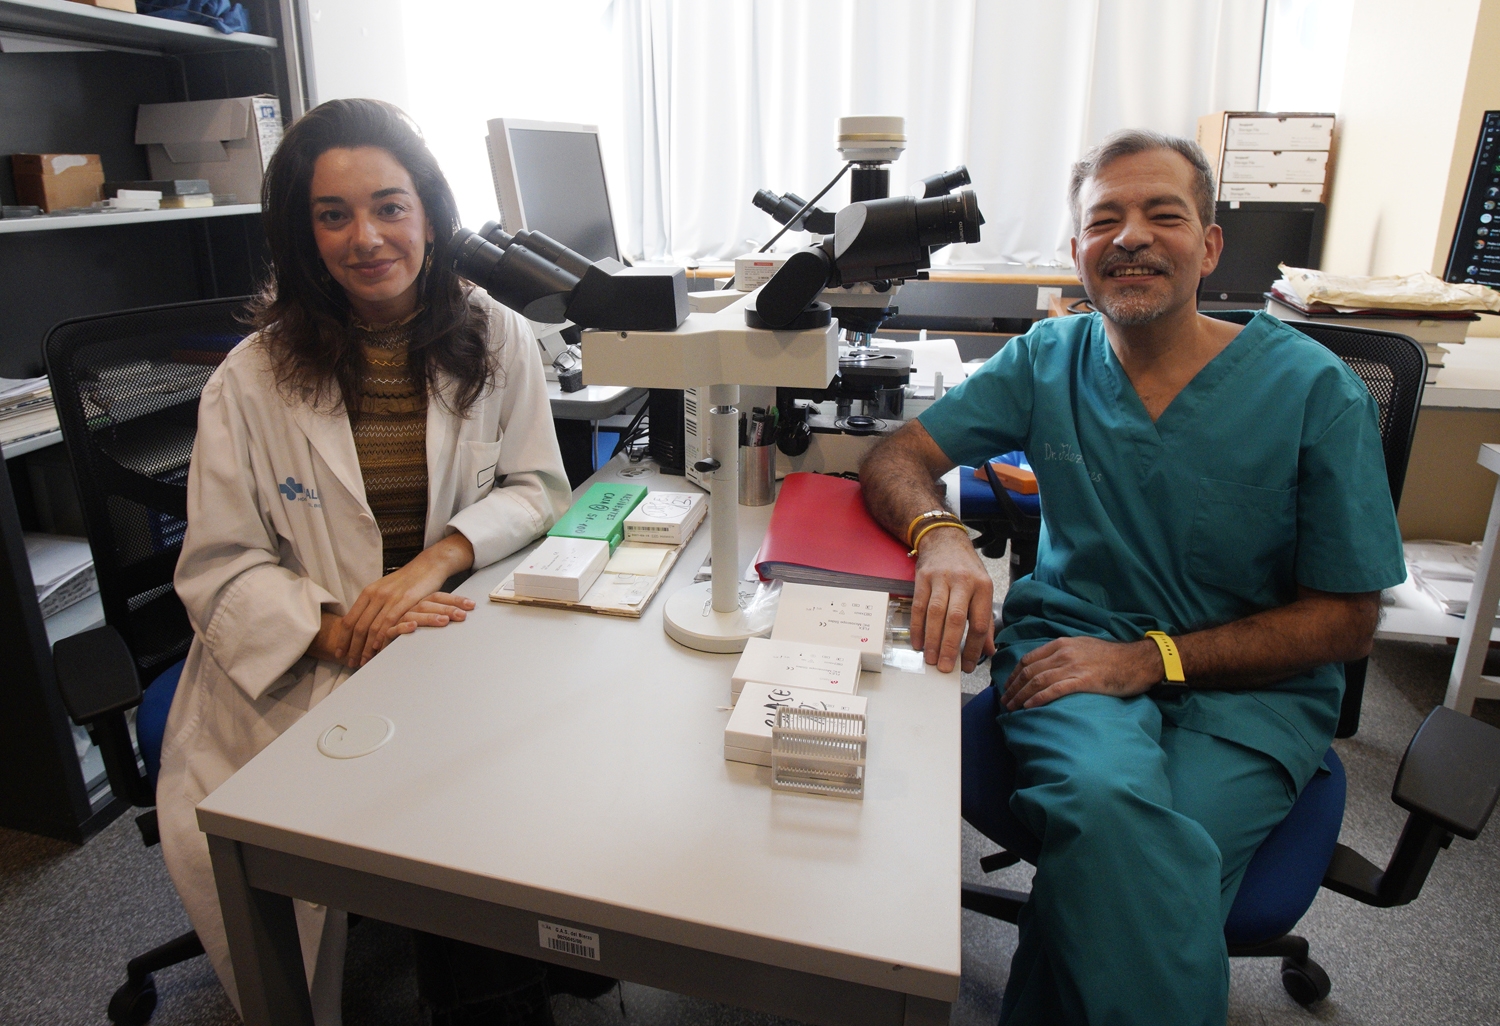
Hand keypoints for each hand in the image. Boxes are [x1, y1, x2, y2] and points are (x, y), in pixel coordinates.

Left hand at [341, 533, 475, 667]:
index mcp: (368, 593)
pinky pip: (390, 622)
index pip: (349, 620)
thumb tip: (362, 623)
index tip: (339, 652)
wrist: (428, 566)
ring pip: (372, 627)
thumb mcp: (385, 589)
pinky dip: (383, 637)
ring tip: (365, 661)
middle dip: (353, 647)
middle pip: (358, 627)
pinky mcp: (406, 600)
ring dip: (367, 647)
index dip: (343, 639)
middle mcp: (376, 595)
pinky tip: (379, 648)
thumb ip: (373, 605)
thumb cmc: (407, 580)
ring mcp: (390, 598)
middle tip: (351, 663)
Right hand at [909, 526, 995, 673]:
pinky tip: (918, 642)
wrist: (944, 539)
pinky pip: (919, 606)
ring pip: (936, 614)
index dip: (974, 648)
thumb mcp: (982, 589)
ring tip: (931, 659)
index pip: (979, 622)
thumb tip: (988, 650)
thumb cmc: (966, 568)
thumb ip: (985, 620)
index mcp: (982, 586)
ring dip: (932, 639)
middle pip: (956, 619)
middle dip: (950, 646)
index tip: (968, 665)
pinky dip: (917, 627)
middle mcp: (963, 581)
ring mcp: (941, 579)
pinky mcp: (923, 578)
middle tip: (945, 668)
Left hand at [1002, 636, 1161, 709]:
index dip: (1014, 674)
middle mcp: (1064, 653)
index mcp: (1062, 644)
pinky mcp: (1083, 681)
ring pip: (1037, 681)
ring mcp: (1073, 667)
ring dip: (1021, 695)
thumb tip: (1047, 667)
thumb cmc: (1113, 657)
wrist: (1137, 661)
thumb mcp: (1083, 647)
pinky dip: (1038, 699)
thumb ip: (1064, 654)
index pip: (1029, 659)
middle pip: (1029, 671)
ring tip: (1012, 707)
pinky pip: (1054, 690)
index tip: (1007, 685)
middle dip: (1013, 687)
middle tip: (1004, 700)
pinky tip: (1029, 707)